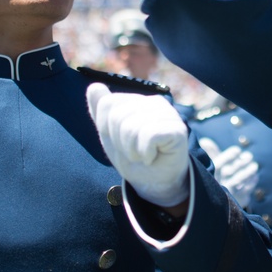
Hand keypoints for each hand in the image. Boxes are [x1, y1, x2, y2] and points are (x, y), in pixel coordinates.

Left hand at [87, 83, 190, 206]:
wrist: (155, 185)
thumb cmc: (135, 159)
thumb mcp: (111, 136)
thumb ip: (102, 111)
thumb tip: (94, 86)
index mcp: (138, 100)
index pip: (107, 104)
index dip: (107, 128)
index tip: (121, 142)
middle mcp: (154, 102)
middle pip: (117, 116)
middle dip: (120, 142)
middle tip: (135, 151)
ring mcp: (168, 114)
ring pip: (131, 127)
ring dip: (132, 151)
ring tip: (144, 155)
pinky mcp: (177, 129)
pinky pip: (148, 135)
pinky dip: (145, 153)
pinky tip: (153, 157)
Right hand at [198, 137, 259, 208]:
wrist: (215, 200)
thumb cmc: (214, 176)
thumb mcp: (211, 164)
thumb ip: (210, 152)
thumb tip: (205, 141)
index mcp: (210, 174)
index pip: (218, 165)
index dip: (228, 157)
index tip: (237, 150)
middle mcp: (218, 185)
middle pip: (229, 173)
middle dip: (240, 164)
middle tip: (249, 156)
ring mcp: (227, 194)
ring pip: (238, 182)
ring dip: (248, 173)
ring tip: (255, 166)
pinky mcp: (235, 200)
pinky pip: (245, 192)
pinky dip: (251, 184)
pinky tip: (255, 177)